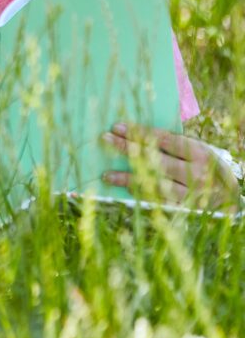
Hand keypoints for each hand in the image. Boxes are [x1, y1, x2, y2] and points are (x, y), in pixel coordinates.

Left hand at [103, 124, 242, 206]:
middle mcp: (195, 174)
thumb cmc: (210, 170)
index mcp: (200, 154)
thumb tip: (140, 133)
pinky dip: (140, 195)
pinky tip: (125, 190)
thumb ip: (176, 144)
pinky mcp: (185, 211)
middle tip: (105, 139)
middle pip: (155, 159)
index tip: (118, 126)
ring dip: (127, 178)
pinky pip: (158, 202)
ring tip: (106, 174)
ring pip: (153, 184)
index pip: (164, 140)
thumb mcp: (201, 152)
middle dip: (127, 148)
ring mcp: (191, 195)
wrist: (231, 201)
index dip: (139, 132)